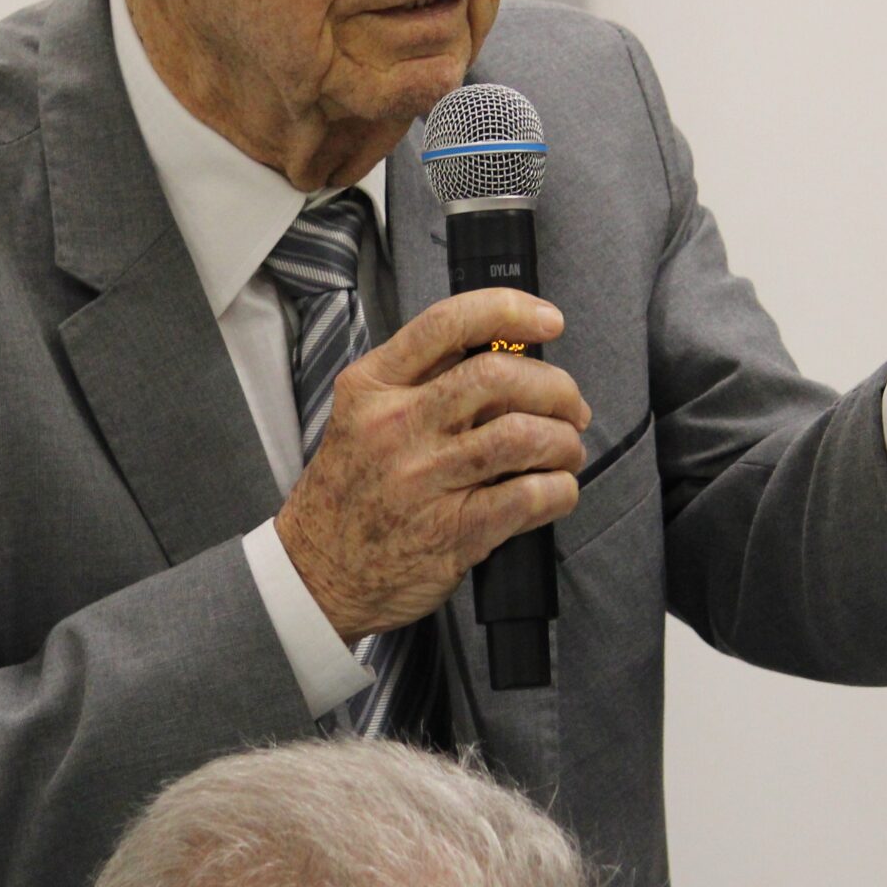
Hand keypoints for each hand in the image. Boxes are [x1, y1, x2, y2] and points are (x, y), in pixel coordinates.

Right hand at [275, 289, 591, 639]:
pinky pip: (530, 496)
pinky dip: (559, 489)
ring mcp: (424, 480)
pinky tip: (555, 490)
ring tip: (565, 450)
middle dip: (555, 387)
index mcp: (372, 387)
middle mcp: (395, 426)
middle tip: (570, 407)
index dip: (510, 311)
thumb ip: (421, 381)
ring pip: (523, 435)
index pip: (447, 324)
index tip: (549, 321)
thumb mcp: (361, 418)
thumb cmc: (350, 492)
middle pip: (498, 376)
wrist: (316, 575)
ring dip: (564, 441)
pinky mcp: (453, 531)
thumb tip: (505, 355)